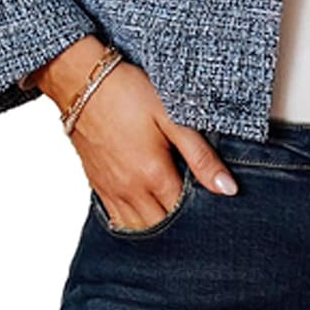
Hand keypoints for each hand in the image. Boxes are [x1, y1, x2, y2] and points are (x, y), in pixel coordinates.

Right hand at [36, 37, 239, 230]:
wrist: (82, 82)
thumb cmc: (128, 92)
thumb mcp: (171, 116)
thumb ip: (200, 155)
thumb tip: (228, 189)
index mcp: (152, 175)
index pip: (185, 213)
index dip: (203, 211)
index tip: (215, 203)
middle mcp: (130, 191)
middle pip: (162, 227)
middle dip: (181, 224)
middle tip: (198, 209)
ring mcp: (111, 190)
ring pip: (138, 228)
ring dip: (157, 225)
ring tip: (174, 210)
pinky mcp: (97, 184)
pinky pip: (117, 219)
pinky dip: (134, 221)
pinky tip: (147, 209)